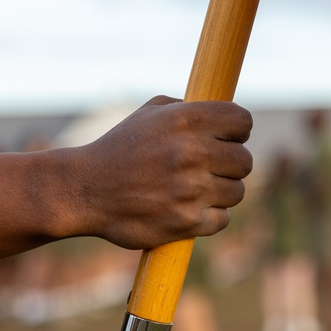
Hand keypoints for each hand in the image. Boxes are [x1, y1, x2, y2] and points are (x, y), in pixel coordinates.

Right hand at [69, 96, 252, 248]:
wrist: (85, 190)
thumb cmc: (120, 149)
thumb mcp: (149, 114)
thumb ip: (188, 109)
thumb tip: (224, 115)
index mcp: (185, 120)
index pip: (242, 120)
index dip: (239, 130)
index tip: (228, 138)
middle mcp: (191, 153)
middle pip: (245, 160)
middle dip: (231, 164)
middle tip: (211, 167)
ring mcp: (190, 190)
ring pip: (237, 191)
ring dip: (221, 191)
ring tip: (196, 189)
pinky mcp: (186, 222)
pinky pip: (222, 219)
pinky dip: (209, 216)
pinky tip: (189, 208)